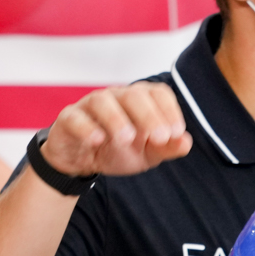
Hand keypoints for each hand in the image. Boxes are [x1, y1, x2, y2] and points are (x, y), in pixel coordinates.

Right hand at [38, 83, 191, 178]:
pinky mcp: (68, 118)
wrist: (83, 162)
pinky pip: (74, 117)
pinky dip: (86, 127)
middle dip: (149, 115)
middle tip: (159, 138)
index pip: (158, 93)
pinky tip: (97, 140)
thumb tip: (186, 142)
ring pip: (102, 101)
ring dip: (117, 119)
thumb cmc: (119, 150)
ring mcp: (89, 105)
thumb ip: (168, 148)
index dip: (169, 110)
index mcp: (140, 101)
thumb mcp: (149, 153)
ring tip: (127, 139)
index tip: (176, 132)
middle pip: (133, 95)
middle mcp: (115, 97)